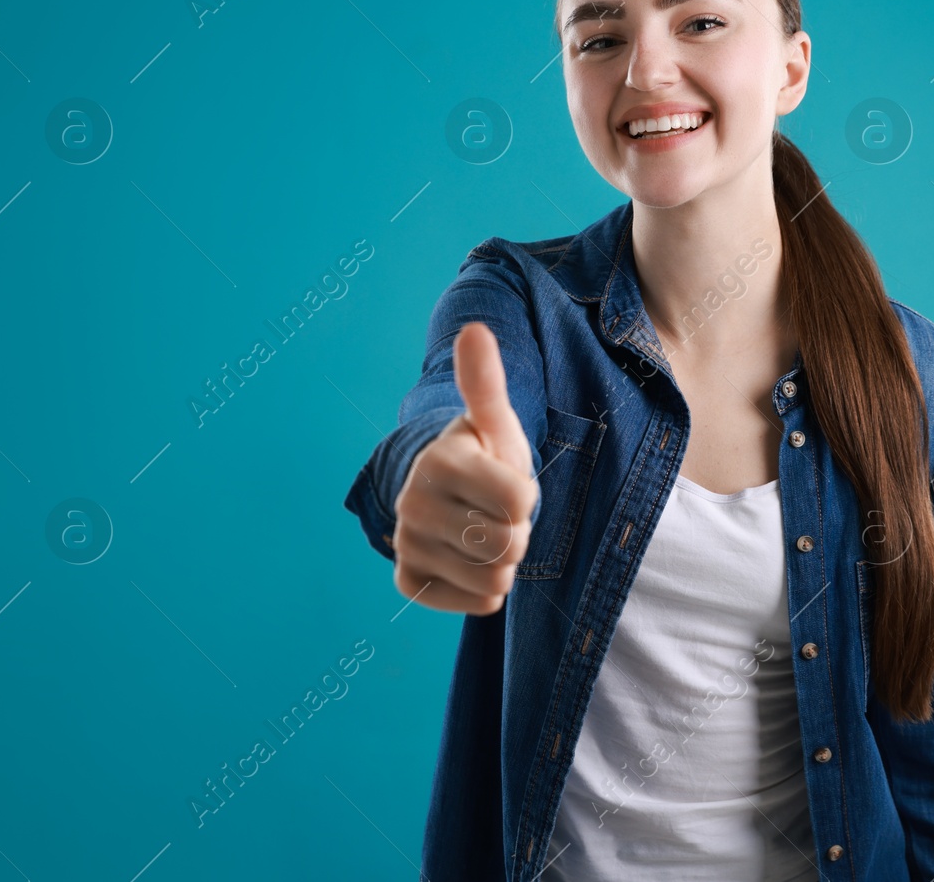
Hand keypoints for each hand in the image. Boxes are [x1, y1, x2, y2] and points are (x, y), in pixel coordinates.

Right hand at [390, 321, 539, 613]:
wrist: (449, 495)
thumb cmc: (482, 455)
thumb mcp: (493, 420)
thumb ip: (485, 382)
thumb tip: (473, 330)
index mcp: (440, 461)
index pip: (520, 502)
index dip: (526, 495)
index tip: (506, 482)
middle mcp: (413, 503)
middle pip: (509, 544)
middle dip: (517, 531)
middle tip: (496, 512)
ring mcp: (407, 545)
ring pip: (496, 579)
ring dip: (503, 562)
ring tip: (484, 532)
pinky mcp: (410, 581)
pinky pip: (476, 603)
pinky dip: (484, 589)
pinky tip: (469, 560)